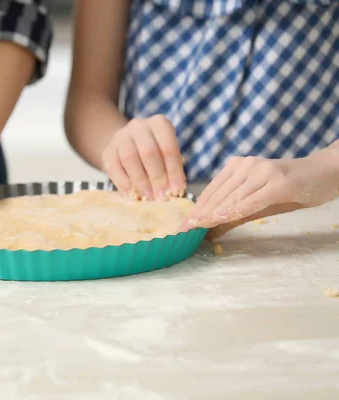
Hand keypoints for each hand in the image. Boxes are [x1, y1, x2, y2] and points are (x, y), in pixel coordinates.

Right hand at [101, 115, 185, 200]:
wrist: (125, 146)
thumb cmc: (153, 152)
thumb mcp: (165, 154)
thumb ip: (170, 169)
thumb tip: (174, 190)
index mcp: (159, 124)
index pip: (168, 147)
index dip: (173, 171)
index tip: (176, 190)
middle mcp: (139, 126)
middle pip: (149, 152)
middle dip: (157, 176)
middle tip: (161, 195)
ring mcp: (121, 137)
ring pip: (130, 158)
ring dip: (140, 180)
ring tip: (147, 196)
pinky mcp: (107, 151)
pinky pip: (114, 167)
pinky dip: (123, 182)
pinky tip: (131, 193)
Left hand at [184, 153, 338, 238]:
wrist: (326, 174)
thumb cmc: (291, 190)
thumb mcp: (258, 204)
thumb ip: (233, 216)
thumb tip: (208, 232)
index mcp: (237, 166)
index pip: (211, 192)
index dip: (196, 210)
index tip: (181, 226)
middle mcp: (246, 165)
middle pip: (218, 195)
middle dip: (200, 215)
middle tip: (182, 231)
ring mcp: (261, 171)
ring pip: (231, 198)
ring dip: (212, 215)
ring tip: (196, 228)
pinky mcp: (277, 182)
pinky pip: (251, 200)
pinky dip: (234, 211)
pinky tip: (220, 220)